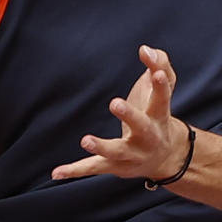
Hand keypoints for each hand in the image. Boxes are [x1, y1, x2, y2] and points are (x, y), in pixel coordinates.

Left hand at [51, 45, 189, 182]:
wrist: (166, 156)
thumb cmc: (158, 114)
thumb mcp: (164, 87)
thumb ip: (159, 63)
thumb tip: (144, 49)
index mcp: (159, 115)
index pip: (162, 98)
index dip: (160, 85)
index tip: (156, 73)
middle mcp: (148, 136)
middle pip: (142, 126)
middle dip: (130, 116)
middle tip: (115, 102)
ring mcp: (131, 154)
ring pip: (117, 151)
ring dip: (102, 147)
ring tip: (86, 140)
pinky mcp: (115, 166)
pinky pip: (93, 168)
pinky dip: (75, 171)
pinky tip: (56, 172)